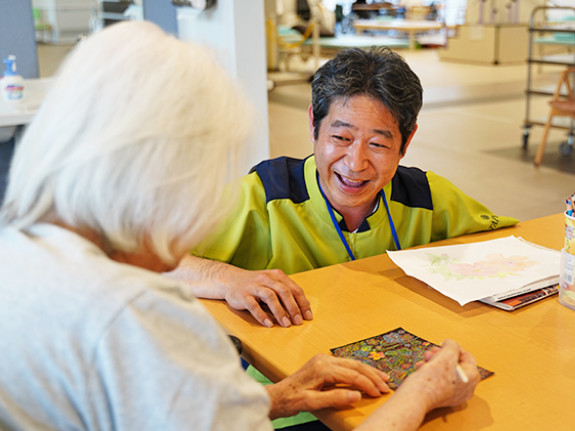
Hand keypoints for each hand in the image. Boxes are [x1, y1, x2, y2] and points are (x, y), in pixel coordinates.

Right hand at [166, 255, 312, 327]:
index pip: (294, 289)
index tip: (308, 316)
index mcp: (276, 276)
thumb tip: (303, 307)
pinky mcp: (243, 295)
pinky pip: (254, 305)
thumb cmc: (254, 284)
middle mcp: (266, 278)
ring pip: (270, 297)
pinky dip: (262, 315)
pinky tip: (268, 324)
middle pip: (284, 292)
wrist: (230, 280)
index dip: (302, 303)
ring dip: (280, 312)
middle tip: (298, 321)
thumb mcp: (271, 284)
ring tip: (286, 324)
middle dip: (293, 308)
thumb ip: (285, 292)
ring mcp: (254, 286)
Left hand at [266, 354, 389, 418]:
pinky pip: (345, 365)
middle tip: (387, 385)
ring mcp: (323, 360)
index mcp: (322, 367)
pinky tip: (366, 375)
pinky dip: (358, 371)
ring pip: (352, 363)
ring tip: (383, 378)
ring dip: (368, 371)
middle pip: (355, 365)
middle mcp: (324, 360)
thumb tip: (357, 395)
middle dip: (372, 375)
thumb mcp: (313, 402)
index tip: (380, 393)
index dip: (368, 385)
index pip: (352, 375)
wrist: (277, 396)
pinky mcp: (322, 363)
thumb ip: (335, 398)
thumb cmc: (292, 400)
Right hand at [356, 340, 478, 430]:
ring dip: (435, 362)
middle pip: (456, 364)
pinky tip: (422, 367)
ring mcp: (454, 394)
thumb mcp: (446, 354)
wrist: (417, 396)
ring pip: (446, 371)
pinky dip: (431, 371)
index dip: (455, 347)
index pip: (467, 357)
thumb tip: (450, 344)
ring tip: (425, 359)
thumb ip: (452, 345)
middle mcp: (466, 388)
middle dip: (442, 355)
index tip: (444, 344)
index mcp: (471, 378)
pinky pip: (439, 380)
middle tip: (432, 351)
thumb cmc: (433, 378)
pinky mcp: (442, 397)